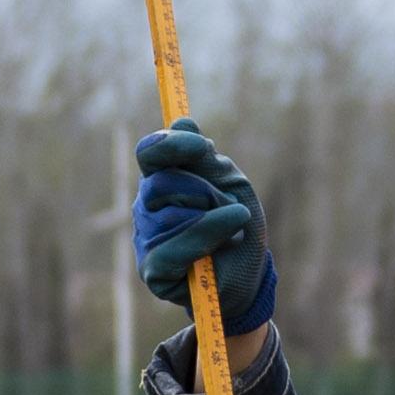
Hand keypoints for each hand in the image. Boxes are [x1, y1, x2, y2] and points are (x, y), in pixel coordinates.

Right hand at [133, 125, 274, 328]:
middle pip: (164, 182)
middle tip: (228, 206)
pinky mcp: (152, 270)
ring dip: (213, 218)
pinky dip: (208, 237)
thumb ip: (205, 158)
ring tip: (227, 232)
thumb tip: (183, 120)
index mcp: (161, 180)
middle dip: (205, 191)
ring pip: (172, 214)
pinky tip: (229, 237)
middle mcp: (146, 207)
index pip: (149, 153)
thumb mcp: (230, 184)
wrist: (249, 274)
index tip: (202, 146)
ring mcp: (146, 238)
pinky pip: (175, 247)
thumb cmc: (237, 226)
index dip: (171, 145)